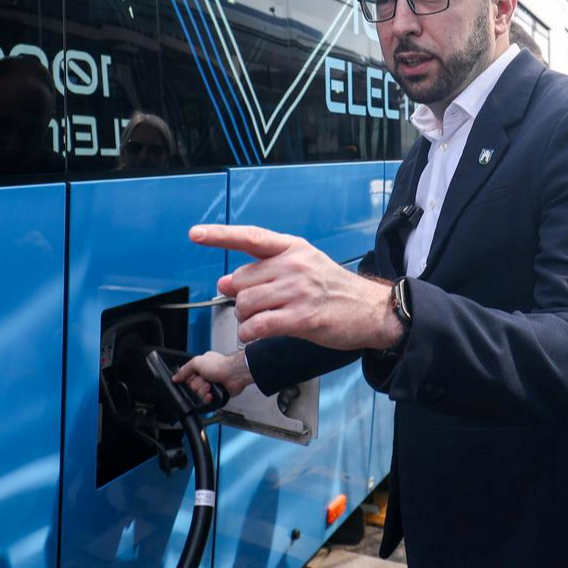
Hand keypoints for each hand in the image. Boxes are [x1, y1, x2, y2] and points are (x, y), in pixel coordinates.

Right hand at [173, 350, 252, 403]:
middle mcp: (206, 375)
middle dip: (197, 385)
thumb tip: (175, 377)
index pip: (188, 376)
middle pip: (192, 386)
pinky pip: (206, 399)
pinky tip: (211, 394)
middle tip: (204, 381)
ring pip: (199, 393)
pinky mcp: (216, 393)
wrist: (234, 375)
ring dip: (203, 391)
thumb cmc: (221, 365)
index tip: (191, 378)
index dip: (188, 379)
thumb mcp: (197, 362)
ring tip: (209, 386)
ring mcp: (212, 384)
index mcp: (201, 365)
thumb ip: (185, 369)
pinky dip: (208, 397)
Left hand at [189, 224, 401, 350]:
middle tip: (255, 307)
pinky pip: (258, 326)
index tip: (196, 234)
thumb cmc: (336, 290)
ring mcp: (298, 291)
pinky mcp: (301, 318)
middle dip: (240, 299)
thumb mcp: (303, 268)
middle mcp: (294, 265)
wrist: (372, 310)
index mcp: (294, 248)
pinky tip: (257, 334)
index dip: (220, 235)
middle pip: (241, 280)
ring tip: (259, 323)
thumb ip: (264, 272)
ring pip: (245, 304)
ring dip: (245, 319)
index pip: (250, 237)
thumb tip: (225, 282)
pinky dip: (250, 333)